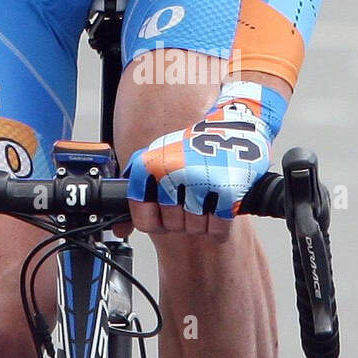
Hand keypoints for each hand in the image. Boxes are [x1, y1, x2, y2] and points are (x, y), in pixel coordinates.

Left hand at [125, 82, 287, 238]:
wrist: (236, 127)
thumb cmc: (195, 146)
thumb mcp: (159, 158)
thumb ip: (139, 190)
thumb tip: (120, 227)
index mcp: (150, 165)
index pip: (143, 220)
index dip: (156, 220)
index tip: (164, 211)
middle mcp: (171, 172)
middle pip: (171, 226)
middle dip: (183, 218)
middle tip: (192, 196)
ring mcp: (198, 181)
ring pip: (194, 229)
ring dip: (203, 220)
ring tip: (207, 195)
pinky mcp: (226, 190)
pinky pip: (217, 230)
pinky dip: (221, 224)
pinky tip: (221, 205)